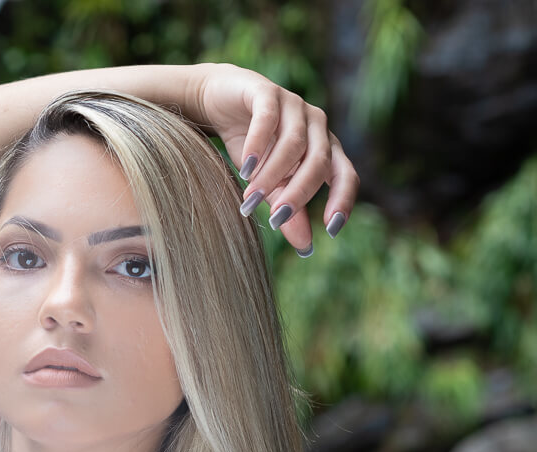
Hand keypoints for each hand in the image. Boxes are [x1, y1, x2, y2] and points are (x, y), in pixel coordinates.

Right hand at [192, 63, 358, 254]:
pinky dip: (259, 143)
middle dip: (298, 193)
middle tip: (275, 220)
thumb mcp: (268, 184)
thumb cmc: (249, 148)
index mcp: (323, 148)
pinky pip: (269, 118)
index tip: (330, 230)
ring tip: (250, 198)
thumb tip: (305, 248)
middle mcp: (316, 125)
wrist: (218, 104)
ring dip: (272, 174)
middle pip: (319, 162)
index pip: (345, 175)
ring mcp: (294, 105)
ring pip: (294, 143)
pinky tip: (246, 166)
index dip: (343, 200)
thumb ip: (287, 211)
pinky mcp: (267, 91)